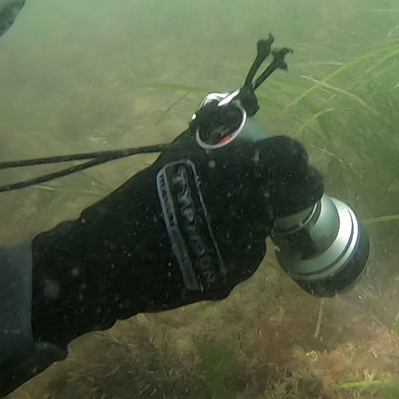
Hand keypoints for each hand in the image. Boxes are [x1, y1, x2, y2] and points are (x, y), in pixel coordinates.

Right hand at [29, 129, 322, 345]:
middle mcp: (249, 210)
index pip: (290, 157)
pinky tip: (204, 246)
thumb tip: (233, 120)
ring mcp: (243, 248)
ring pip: (264, 228)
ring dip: (251, 222)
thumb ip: (211, 142)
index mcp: (235, 172)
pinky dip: (234, 249)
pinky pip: (246, 256)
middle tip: (254, 191)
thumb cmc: (136, 201)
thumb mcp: (174, 159)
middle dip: (275, 192)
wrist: (107, 261)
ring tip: (213, 222)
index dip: (290, 158)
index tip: (284, 161)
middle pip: (285, 196)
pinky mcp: (234, 277)